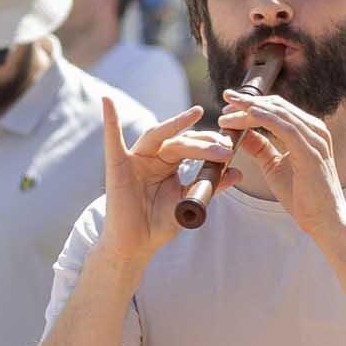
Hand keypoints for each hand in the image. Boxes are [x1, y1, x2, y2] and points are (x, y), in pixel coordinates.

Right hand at [98, 99, 236, 263]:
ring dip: (177, 126)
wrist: (139, 243)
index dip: (210, 145)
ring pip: (158, 136)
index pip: (192, 146)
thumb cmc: (161, 223)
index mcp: (169, 163)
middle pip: (179, 141)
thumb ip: (211, 186)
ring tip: (195, 114)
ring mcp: (135, 160)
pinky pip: (112, 140)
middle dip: (202, 141)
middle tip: (225, 144)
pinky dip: (110, 120)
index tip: (231, 146)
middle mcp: (152, 157)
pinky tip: (108, 102)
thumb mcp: (191, 201)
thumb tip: (237, 173)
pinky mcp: (117, 166)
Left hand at [218, 90, 345, 238]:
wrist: (323, 220)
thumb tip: (241, 134)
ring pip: (279, 114)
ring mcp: (315, 140)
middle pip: (277, 107)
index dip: (252, 104)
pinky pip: (285, 128)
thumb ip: (261, 148)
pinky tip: (249, 114)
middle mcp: (315, 131)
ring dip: (251, 109)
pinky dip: (266, 118)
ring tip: (228, 109)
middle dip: (248, 102)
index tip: (228, 105)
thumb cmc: (303, 197)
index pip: (278, 109)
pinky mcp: (310, 152)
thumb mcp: (274, 166)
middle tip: (225, 99)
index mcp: (309, 133)